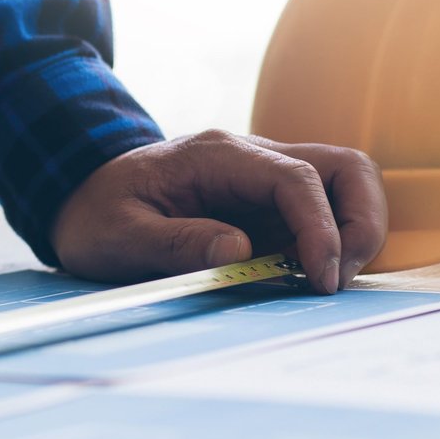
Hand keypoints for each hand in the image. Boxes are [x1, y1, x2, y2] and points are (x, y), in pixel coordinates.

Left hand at [51, 131, 386, 293]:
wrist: (79, 198)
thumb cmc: (96, 215)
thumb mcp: (120, 236)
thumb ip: (177, 244)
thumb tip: (240, 253)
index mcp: (217, 155)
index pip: (296, 178)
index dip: (321, 229)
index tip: (320, 278)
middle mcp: (251, 157)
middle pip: (343, 168)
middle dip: (360, 223)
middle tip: (333, 278)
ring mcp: (263, 179)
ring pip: (342, 188)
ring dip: (351, 234)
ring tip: (320, 282)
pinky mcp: (267, 205)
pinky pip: (321, 214)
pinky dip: (330, 245)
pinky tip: (304, 278)